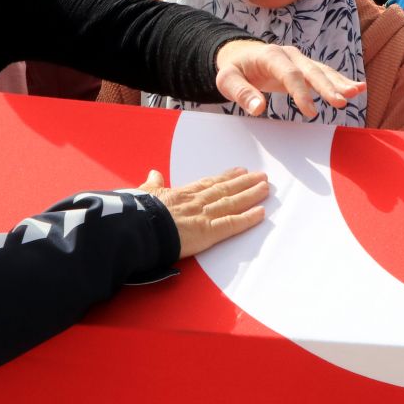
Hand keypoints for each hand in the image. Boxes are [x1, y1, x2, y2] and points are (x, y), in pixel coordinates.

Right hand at [139, 167, 269, 257]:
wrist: (139, 228)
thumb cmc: (138, 213)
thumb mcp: (144, 193)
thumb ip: (153, 184)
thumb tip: (153, 173)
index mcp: (182, 194)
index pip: (209, 183)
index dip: (226, 177)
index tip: (239, 171)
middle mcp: (197, 201)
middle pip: (225, 190)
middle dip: (244, 183)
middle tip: (261, 176)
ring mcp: (204, 215)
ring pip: (232, 202)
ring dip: (251, 195)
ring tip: (265, 188)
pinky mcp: (208, 232)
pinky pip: (232, 224)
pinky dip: (248, 218)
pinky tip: (261, 213)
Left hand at [213, 39, 366, 119]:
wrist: (240, 55)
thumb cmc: (234, 70)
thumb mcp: (227, 80)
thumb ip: (241, 93)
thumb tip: (258, 108)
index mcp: (270, 55)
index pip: (289, 74)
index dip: (300, 93)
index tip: (310, 112)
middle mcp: (290, 54)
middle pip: (311, 71)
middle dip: (328, 86)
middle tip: (341, 101)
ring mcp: (300, 59)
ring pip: (322, 71)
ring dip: (340, 83)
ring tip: (357, 92)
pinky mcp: (306, 67)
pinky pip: (325, 74)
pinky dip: (341, 81)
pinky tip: (358, 88)